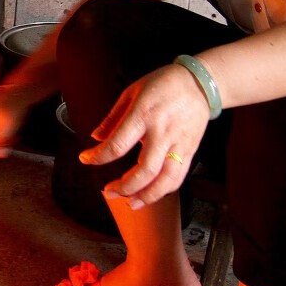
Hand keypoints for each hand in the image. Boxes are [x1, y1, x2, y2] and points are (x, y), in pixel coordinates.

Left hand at [80, 63, 211, 207]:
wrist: (200, 83)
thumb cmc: (163, 84)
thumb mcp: (131, 92)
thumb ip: (113, 118)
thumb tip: (96, 137)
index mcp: (143, 115)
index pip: (117, 144)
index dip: (98, 157)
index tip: (86, 159)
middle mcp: (162, 132)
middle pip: (144, 170)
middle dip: (124, 187)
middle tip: (108, 191)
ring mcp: (178, 143)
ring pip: (165, 180)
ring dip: (146, 196)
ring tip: (130, 202)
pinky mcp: (190, 150)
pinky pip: (178, 177)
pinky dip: (163, 190)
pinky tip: (150, 194)